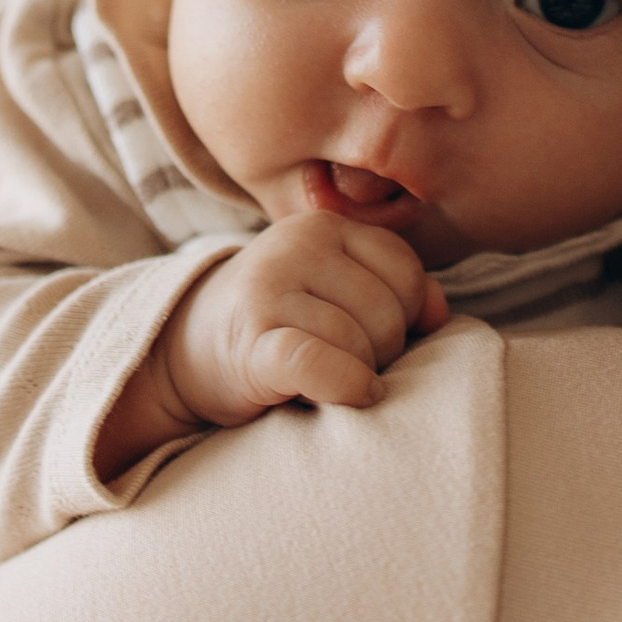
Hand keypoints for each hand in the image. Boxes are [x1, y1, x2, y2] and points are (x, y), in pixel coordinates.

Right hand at [167, 209, 449, 425]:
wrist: (182, 355)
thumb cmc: (279, 326)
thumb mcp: (335, 292)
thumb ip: (395, 290)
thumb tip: (439, 312)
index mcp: (324, 226)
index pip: (406, 272)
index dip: (404, 315)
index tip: (371, 335)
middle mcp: (295, 245)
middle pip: (387, 311)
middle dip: (381, 351)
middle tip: (344, 362)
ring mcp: (269, 289)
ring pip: (360, 344)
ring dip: (356, 375)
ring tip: (325, 377)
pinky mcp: (251, 340)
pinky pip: (320, 364)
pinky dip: (345, 385)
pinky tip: (348, 395)